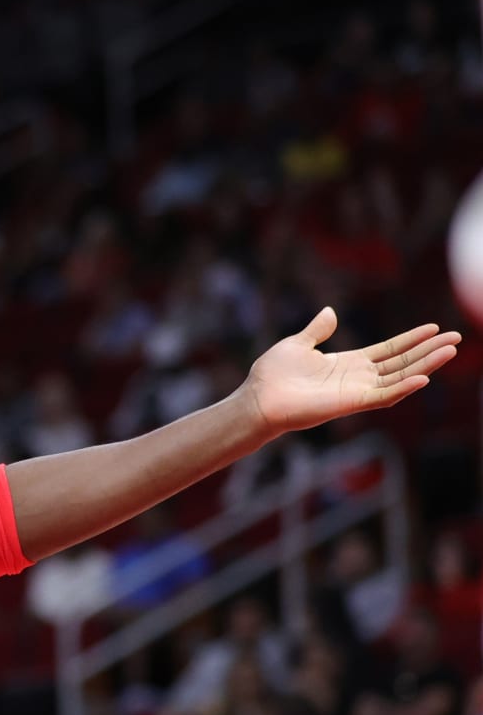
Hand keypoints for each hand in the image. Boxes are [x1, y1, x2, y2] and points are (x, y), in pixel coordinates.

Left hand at [240, 307, 460, 435]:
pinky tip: (424, 377)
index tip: (434, 328)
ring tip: (450, 351)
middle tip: (456, 338)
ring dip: (426, 364)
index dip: (411, 339)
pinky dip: (404, 387)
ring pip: (400, 377)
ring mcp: (357, 391)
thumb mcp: (298, 344)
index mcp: (348, 362)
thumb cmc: (272, 375)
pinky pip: (384, 395)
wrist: (257, 398)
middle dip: (429, 350)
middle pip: (402, 362)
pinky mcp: (351, 403)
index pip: (389, 349)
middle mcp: (358, 377)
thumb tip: (330, 311)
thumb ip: (318, 330)